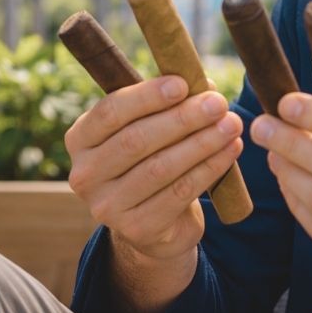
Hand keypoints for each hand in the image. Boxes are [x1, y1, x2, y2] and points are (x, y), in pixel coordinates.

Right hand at [64, 75, 243, 261]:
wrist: (153, 222)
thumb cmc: (151, 160)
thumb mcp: (149, 130)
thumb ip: (167, 105)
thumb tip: (204, 84)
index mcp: (81, 139)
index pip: (110, 111)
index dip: (146, 96)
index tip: (182, 84)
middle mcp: (85, 174)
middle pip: (136, 140)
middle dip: (183, 119)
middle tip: (218, 104)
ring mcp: (107, 206)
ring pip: (160, 167)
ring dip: (201, 143)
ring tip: (231, 125)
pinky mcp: (137, 228)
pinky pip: (179, 192)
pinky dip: (209, 168)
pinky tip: (230, 151)